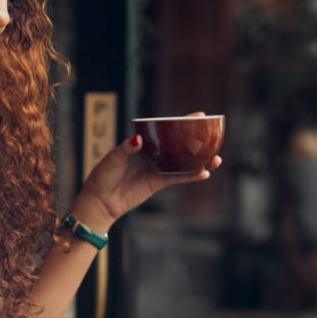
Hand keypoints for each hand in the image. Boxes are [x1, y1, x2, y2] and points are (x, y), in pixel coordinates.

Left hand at [72, 112, 222, 228]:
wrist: (99, 201)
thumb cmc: (102, 176)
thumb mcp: (112, 158)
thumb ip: (126, 148)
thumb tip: (139, 140)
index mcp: (142, 143)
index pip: (164, 129)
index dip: (181, 123)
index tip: (198, 116)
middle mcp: (152, 154)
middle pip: (178, 145)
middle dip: (196, 141)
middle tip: (213, 135)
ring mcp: (157, 168)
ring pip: (182, 163)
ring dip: (199, 161)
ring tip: (216, 159)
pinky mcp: (157, 183)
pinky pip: (177, 179)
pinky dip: (191, 177)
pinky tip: (204, 174)